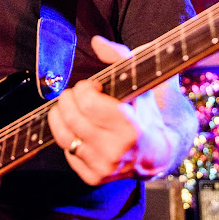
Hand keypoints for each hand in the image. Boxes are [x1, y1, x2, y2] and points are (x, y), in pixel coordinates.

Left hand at [48, 35, 171, 185]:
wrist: (157, 153)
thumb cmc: (145, 112)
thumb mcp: (139, 82)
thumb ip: (119, 58)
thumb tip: (97, 42)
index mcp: (131, 128)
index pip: (87, 101)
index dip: (85, 88)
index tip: (93, 86)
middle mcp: (116, 152)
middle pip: (71, 116)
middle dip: (70, 98)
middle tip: (78, 94)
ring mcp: (103, 167)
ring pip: (63, 134)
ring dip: (61, 115)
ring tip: (70, 107)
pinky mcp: (93, 177)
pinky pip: (66, 150)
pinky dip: (67, 135)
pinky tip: (77, 127)